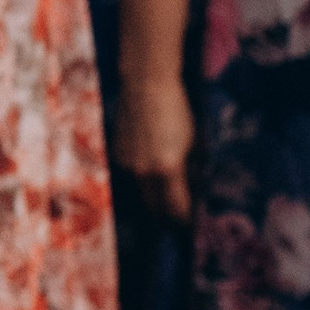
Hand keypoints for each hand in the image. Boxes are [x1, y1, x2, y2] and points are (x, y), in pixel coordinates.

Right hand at [115, 74, 194, 225]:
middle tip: (176, 217)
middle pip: (153, 206)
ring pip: (141, 189)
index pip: (175, 207)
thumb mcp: (192, 143)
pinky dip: (141, 175)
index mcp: (167, 170)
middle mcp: (143, 172)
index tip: (189, 223)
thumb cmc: (177, 111)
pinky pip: (131, 173)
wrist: (146, 86)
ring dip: (152, 194)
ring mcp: (127, 163)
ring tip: (163, 194)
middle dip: (165, 213)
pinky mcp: (117, 153)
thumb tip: (191, 188)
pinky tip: (149, 166)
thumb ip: (189, 170)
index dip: (183, 218)